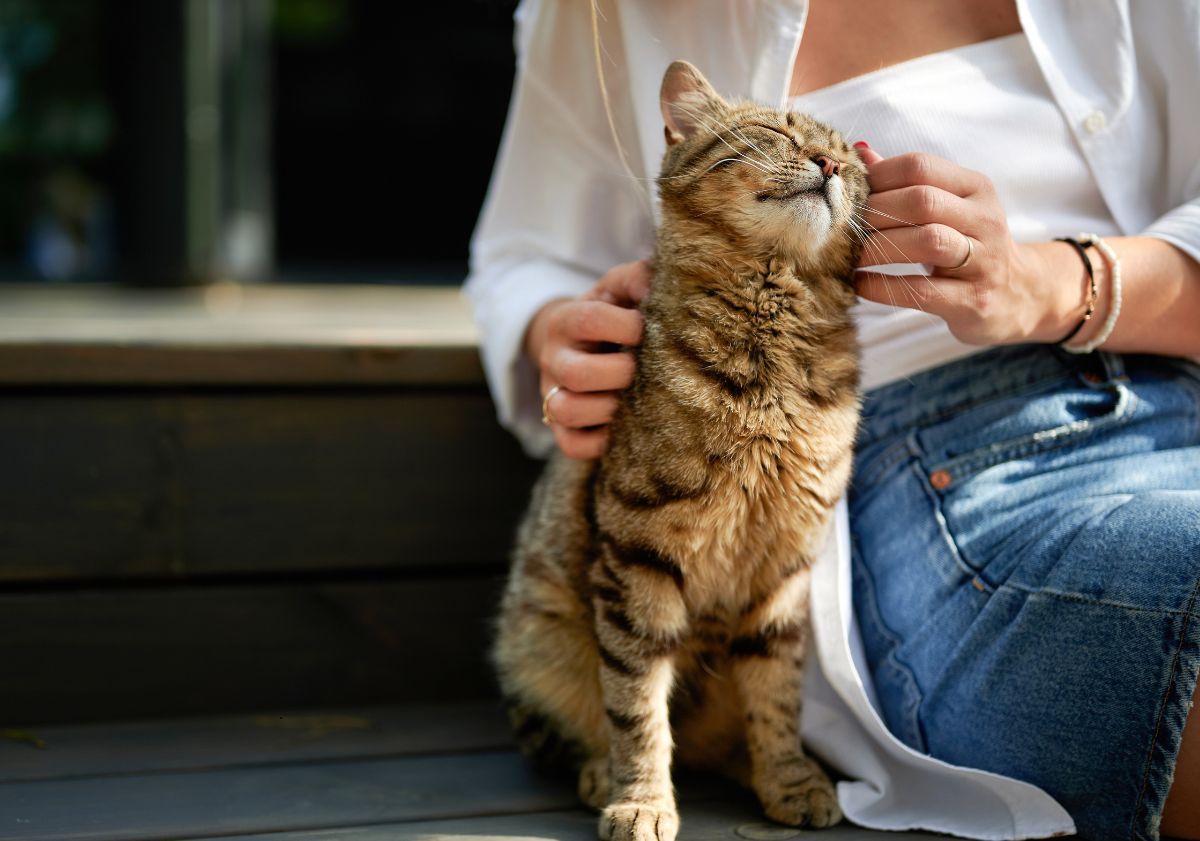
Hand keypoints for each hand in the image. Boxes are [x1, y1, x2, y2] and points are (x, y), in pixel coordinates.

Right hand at [525, 260, 650, 458]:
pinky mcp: (560, 428)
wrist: (580, 344)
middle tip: (643, 370)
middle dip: (620, 373)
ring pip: (566, 410)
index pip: (589, 320)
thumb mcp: (617, 289)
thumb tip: (654, 285)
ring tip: (634, 400)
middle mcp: (554, 359)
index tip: (647, 329)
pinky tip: (623, 426)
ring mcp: (552, 395)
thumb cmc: (611, 314)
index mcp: (566, 320)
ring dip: (608, 409)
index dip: (626, 326)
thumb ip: (636, 278)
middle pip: (576, 373)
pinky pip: (572, 445)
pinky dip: (600, 442)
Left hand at [852, 143, 1086, 344]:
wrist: (1021, 295)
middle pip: (922, 201)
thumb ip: (906, 182)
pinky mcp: (974, 301)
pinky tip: (861, 285)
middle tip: (844, 229)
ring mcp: (984, 261)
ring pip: (928, 241)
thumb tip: (858, 152)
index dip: (877, 177)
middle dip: (874, 213)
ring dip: (879, 248)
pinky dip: (884, 288)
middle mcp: (985, 219)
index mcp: (975, 188)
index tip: (849, 196)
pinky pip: (923, 291)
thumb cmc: (969, 245)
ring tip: (849, 257)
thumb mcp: (948, 207)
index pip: (920, 166)